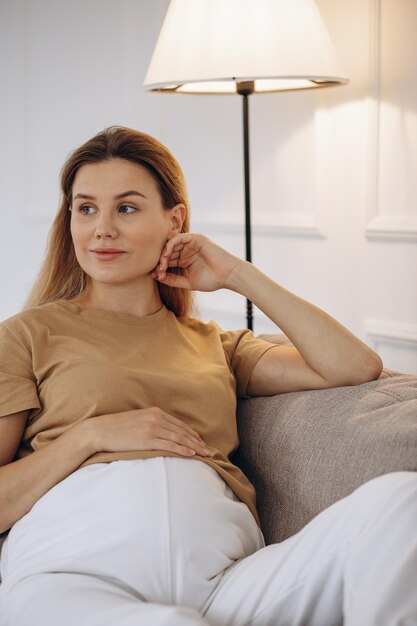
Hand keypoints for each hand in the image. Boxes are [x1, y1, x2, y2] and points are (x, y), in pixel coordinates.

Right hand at [86, 407, 211, 457]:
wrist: (100, 430)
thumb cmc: (116, 428)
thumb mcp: (137, 420)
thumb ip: (151, 423)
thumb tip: (162, 433)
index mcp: (155, 412)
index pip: (179, 424)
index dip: (192, 434)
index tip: (201, 442)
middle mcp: (156, 418)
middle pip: (182, 431)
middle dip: (197, 442)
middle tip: (208, 451)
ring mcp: (152, 428)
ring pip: (179, 438)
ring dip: (194, 447)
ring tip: (204, 454)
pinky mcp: (147, 440)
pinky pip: (169, 445)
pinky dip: (182, 450)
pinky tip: (191, 454)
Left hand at [151, 233, 239, 291]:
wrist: (228, 275)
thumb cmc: (212, 280)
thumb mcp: (189, 282)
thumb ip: (174, 280)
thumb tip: (158, 278)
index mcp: (185, 260)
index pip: (168, 261)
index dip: (160, 268)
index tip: (155, 276)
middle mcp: (187, 250)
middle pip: (167, 252)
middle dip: (160, 261)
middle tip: (156, 271)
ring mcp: (191, 244)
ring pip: (171, 245)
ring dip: (164, 254)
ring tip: (162, 265)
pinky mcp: (195, 238)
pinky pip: (178, 238)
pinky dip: (170, 245)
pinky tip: (167, 255)